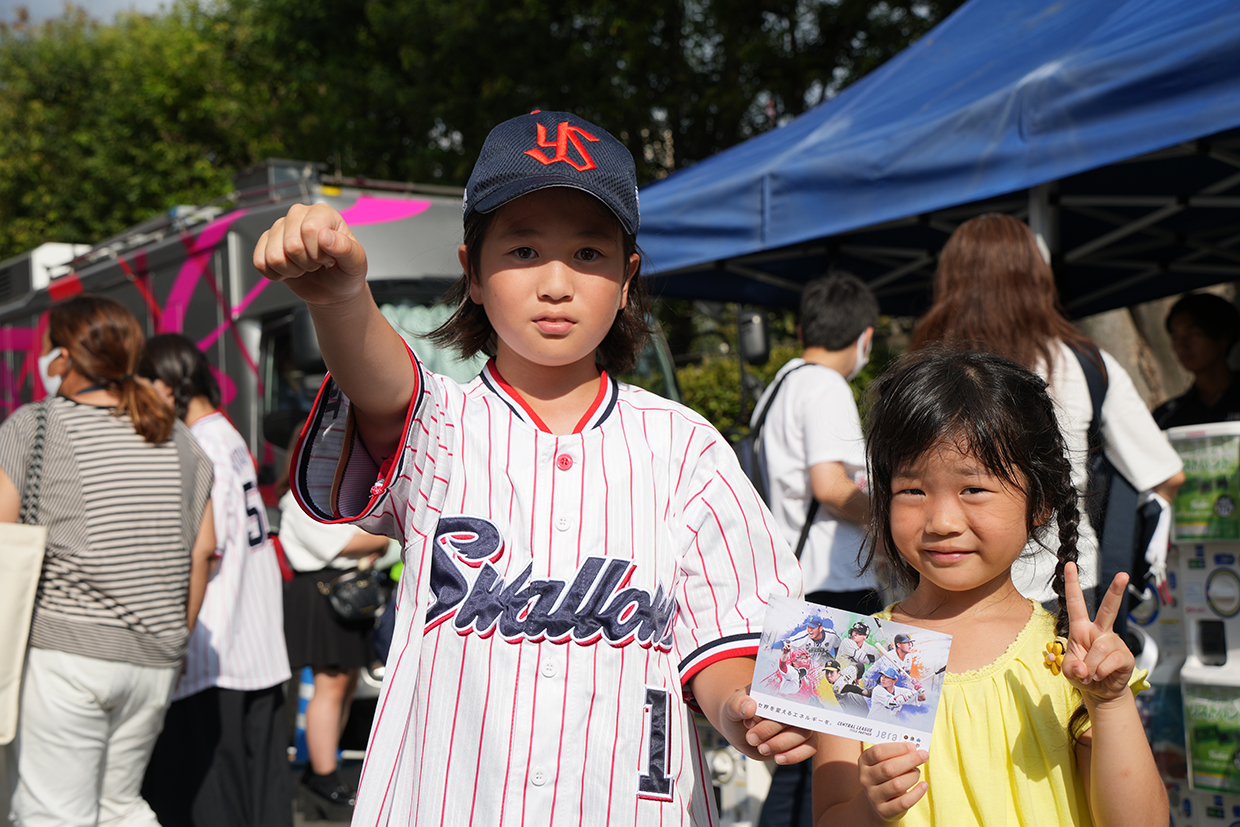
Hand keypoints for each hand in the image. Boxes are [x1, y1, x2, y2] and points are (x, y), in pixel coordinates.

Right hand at [253, 203, 368, 307]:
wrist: (333, 290)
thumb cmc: (345, 272)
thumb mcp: (355, 262)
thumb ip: (345, 248)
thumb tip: (324, 236)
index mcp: (322, 213)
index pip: (310, 230)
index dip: (319, 253)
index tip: (329, 258)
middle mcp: (298, 215)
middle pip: (291, 245)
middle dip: (306, 263)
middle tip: (317, 264)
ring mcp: (280, 228)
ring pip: (274, 256)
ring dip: (292, 270)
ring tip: (305, 267)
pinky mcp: (265, 244)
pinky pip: (260, 262)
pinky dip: (276, 274)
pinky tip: (290, 270)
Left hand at [728, 693, 815, 763]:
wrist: (738, 728)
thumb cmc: (737, 713)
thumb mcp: (731, 707)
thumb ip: (737, 705)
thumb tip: (750, 706)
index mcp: (777, 689)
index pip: (787, 693)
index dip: (772, 709)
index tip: (752, 719)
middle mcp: (792, 703)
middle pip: (796, 715)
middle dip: (772, 730)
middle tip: (752, 738)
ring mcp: (798, 721)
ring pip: (805, 733)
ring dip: (783, 744)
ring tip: (762, 748)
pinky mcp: (801, 739)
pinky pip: (810, 747)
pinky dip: (795, 755)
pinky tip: (778, 758)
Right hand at [858, 742, 927, 821]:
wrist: (876, 803)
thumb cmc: (885, 777)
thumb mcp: (883, 763)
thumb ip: (895, 755)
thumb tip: (915, 750)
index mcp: (864, 762)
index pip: (878, 752)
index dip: (897, 748)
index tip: (912, 746)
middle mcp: (865, 779)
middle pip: (888, 768)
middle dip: (910, 760)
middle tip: (923, 756)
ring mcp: (873, 796)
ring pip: (897, 785)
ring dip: (913, 776)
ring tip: (917, 772)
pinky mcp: (884, 811)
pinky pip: (903, 802)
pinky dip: (917, 793)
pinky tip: (924, 785)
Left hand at [1059, 562, 1134, 702]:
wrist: (1100, 692)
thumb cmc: (1082, 675)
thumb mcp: (1069, 671)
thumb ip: (1071, 668)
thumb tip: (1084, 668)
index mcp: (1081, 628)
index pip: (1076, 603)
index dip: (1072, 584)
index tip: (1069, 565)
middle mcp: (1099, 631)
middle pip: (1108, 609)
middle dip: (1116, 592)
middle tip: (1124, 575)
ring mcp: (1114, 642)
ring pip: (1100, 648)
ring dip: (1091, 666)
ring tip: (1090, 674)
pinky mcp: (1125, 656)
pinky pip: (1109, 662)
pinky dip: (1100, 672)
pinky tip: (1101, 676)